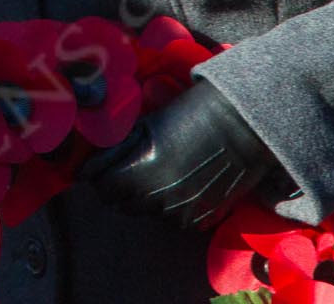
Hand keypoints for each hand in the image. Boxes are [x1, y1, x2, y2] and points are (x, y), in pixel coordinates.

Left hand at [82, 82, 279, 228]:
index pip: (102, 187)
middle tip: (122, 172)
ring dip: (143, 199)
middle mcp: (159, 197)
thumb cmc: (191, 114)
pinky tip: (176, 183)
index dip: (97, 175)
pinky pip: (171, 219)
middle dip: (116, 189)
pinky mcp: (199, 219)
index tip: (98, 168)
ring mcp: (181, 211)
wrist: (240, 126)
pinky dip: (167, 206)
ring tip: (153, 175)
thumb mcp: (146, 125)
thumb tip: (92, 164)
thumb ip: (119, 148)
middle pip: (121, 205)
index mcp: (142, 170)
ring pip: (146, 213)